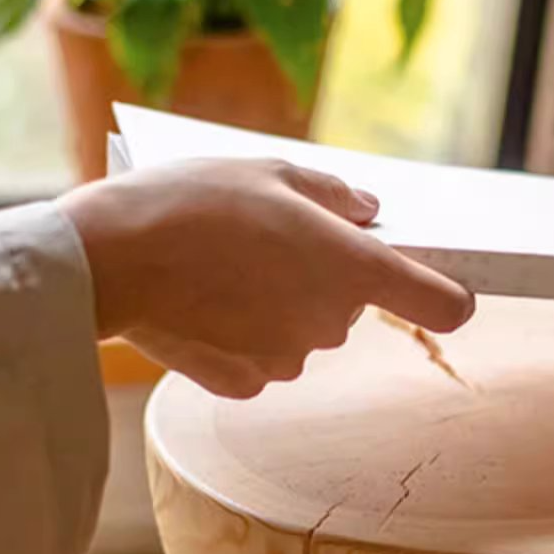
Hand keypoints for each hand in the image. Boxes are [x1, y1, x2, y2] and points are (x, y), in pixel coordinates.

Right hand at [60, 158, 474, 397]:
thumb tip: (369, 215)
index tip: (437, 282)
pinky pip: (261, 356)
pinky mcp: (246, 383)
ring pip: (302, 330)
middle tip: (267, 240)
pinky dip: (241, 334)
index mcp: (351, 268)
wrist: (108, 260)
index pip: (443, 303)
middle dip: (322, 276)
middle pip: (350, 304)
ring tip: (222, 266)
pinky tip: (202, 302)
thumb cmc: (191, 203)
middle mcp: (331, 323)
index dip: (445, 292)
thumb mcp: (271, 171)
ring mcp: (289, 359)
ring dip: (278, 304)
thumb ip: (335, 196)